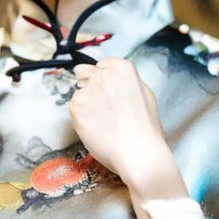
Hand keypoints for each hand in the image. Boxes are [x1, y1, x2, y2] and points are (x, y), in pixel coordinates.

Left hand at [69, 57, 175, 190]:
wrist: (138, 153)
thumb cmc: (144, 129)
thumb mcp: (144, 94)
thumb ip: (124, 81)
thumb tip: (109, 76)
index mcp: (122, 68)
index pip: (101, 65)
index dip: (102, 80)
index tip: (108, 93)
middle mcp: (103, 74)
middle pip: (86, 75)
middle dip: (92, 90)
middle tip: (106, 111)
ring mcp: (88, 89)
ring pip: (79, 93)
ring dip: (87, 105)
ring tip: (104, 123)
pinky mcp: (76, 106)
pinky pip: (73, 108)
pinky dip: (81, 118)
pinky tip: (97, 128)